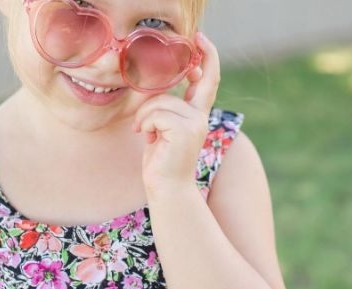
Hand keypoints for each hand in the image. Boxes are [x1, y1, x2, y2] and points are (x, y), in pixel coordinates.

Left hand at [132, 32, 220, 195]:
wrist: (166, 188)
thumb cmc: (161, 160)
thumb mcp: (163, 129)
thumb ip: (166, 109)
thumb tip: (155, 91)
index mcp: (197, 115)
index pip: (208, 80)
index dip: (207, 56)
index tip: (198, 38)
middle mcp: (200, 116)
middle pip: (180, 86)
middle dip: (163, 90)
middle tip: (145, 124)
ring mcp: (195, 123)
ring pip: (159, 101)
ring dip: (144, 116)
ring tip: (144, 133)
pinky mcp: (184, 130)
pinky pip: (155, 114)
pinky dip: (144, 124)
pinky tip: (145, 137)